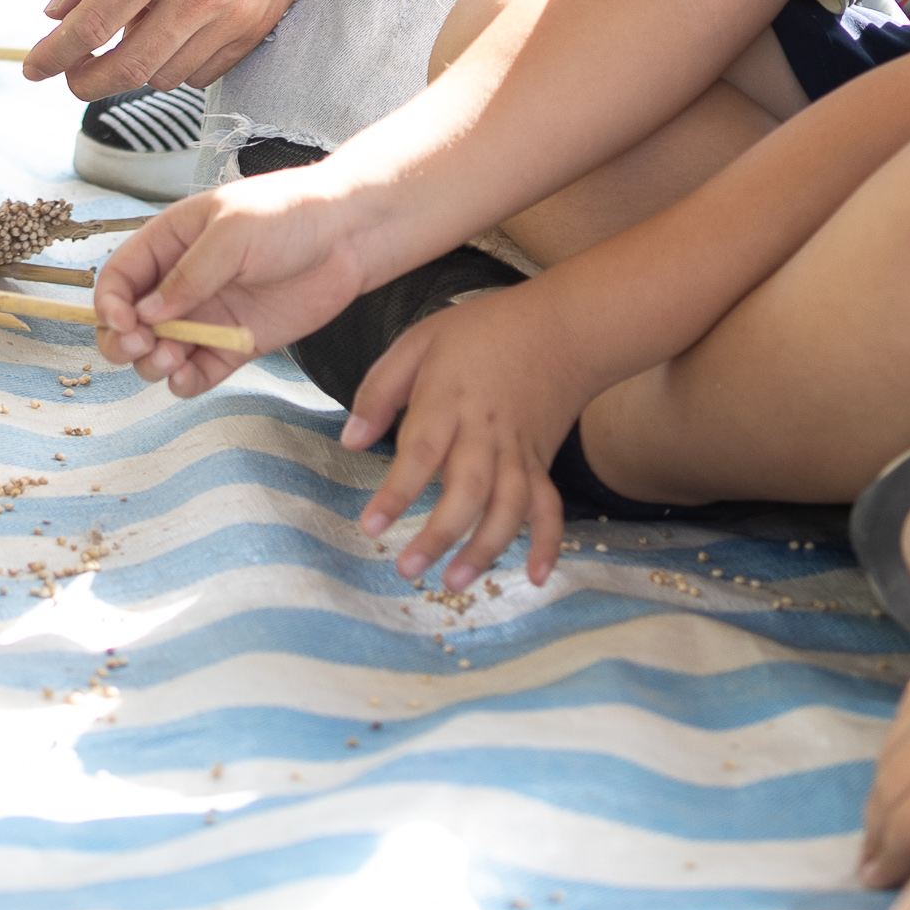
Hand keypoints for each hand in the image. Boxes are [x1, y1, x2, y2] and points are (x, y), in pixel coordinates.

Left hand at [26, 0, 359, 100]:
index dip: (54, 55)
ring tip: (125, 41)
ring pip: (164, 77)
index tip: (32, 68)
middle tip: (69, 74)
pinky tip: (167, 40)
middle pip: (126, 68)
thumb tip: (57, 9)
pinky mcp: (259, 28)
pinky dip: (176, 68)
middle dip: (85, 81)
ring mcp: (233, 18)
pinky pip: (205, 73)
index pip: (92, 26)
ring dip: (133, 71)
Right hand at [91, 163, 376, 399]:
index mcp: (170, 242)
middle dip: (124, 342)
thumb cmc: (288, 215)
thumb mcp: (232, 233)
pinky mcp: (235, 344)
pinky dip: (185, 382)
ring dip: (154, 364)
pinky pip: (198, 372)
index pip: (119, 278)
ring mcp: (208, 315)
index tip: (126, 324)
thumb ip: (188, 275)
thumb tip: (147, 314)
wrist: (348, 235)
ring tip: (174, 359)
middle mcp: (182, 282)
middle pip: (130, 322)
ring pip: (159, 352)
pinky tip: (188, 376)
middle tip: (144, 347)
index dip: (109, 304)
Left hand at [352, 285, 585, 594]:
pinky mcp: (542, 463)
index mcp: (449, 400)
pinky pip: (548, 507)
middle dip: (439, 534)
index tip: (371, 527)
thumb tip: (350, 442)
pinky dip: (547, 543)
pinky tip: (534, 578)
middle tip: (407, 570)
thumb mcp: (420, 340)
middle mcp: (485, 432)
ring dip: (484, 549)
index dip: (397, 492)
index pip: (420, 452)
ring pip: (508, 508)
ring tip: (453, 583)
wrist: (560, 327)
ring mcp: (519, 451)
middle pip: (468, 490)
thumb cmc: (482, 331)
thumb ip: (380, 389)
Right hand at [858, 628, 909, 890]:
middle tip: (867, 864)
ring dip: (880, 798)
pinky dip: (895, 760)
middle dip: (875, 835)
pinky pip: (898, 729)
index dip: (889, 861)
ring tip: (879, 828)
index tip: (873, 883)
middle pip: (887, 795)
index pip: (907, 827)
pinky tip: (900, 781)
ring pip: (886, 761)